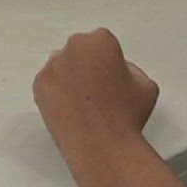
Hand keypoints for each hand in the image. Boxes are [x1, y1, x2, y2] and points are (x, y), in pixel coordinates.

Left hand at [32, 29, 158, 160]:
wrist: (102, 145)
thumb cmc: (124, 117)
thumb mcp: (146, 85)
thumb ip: (131, 69)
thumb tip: (120, 71)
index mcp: (100, 41)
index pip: (103, 42)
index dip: (109, 61)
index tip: (112, 74)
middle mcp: (73, 48)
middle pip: (80, 51)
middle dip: (88, 66)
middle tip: (99, 89)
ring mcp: (53, 66)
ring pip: (62, 67)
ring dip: (71, 78)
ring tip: (86, 102)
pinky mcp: (39, 85)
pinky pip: (49, 84)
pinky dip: (57, 93)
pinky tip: (73, 108)